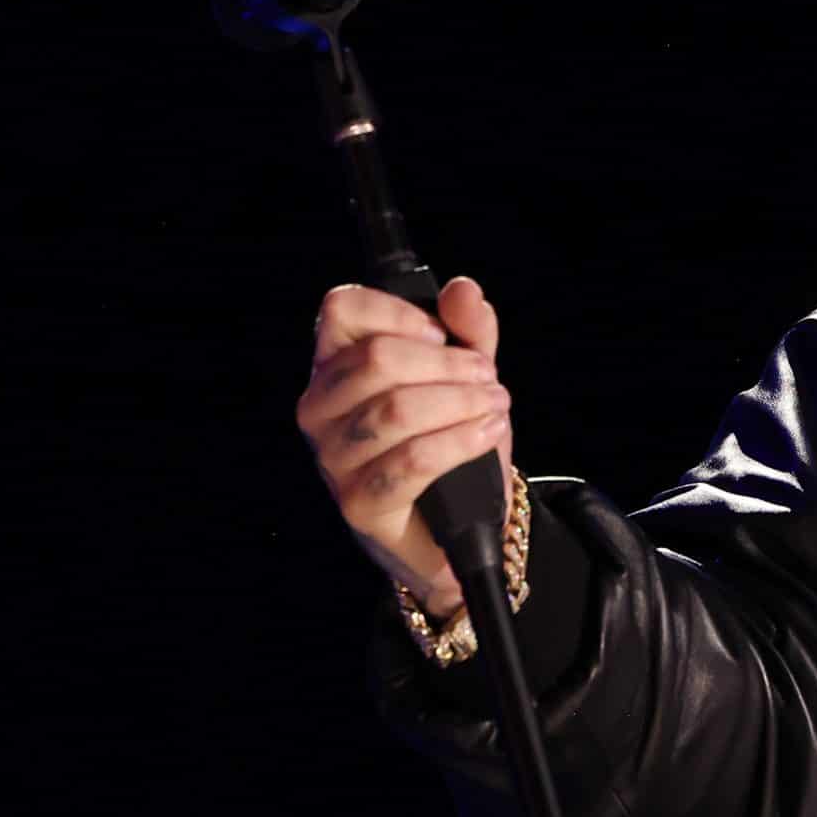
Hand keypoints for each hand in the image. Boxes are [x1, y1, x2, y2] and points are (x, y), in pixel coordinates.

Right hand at [296, 276, 513, 616]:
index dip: (398, 313)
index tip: (441, 335)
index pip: (342, 311)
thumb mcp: (465, 380)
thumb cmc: (449, 442)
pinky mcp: (358, 503)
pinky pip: (410, 461)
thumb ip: (469, 332)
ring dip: (460, 403)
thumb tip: (463, 290)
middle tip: (488, 379)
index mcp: (335, 367)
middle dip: (448, 365)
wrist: (455, 527)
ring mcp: (333, 458)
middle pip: (376, 359)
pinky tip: (488, 433)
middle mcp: (320, 409)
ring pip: (395, 410)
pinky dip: (460, 441)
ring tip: (495, 406)